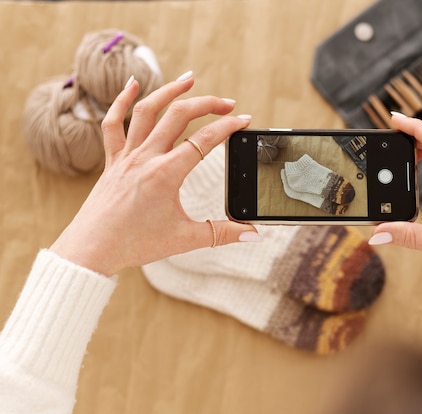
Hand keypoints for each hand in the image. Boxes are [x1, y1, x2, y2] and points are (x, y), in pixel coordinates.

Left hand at [50, 73, 259, 275]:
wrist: (91, 250)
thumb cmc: (136, 244)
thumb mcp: (185, 239)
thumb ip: (222, 233)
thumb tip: (253, 233)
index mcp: (166, 174)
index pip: (205, 140)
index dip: (229, 127)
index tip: (244, 121)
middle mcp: (146, 157)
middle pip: (179, 115)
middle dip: (207, 104)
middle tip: (227, 103)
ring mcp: (127, 155)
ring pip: (147, 110)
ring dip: (170, 91)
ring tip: (189, 79)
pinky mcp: (113, 160)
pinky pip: (113, 123)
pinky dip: (122, 100)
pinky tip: (133, 84)